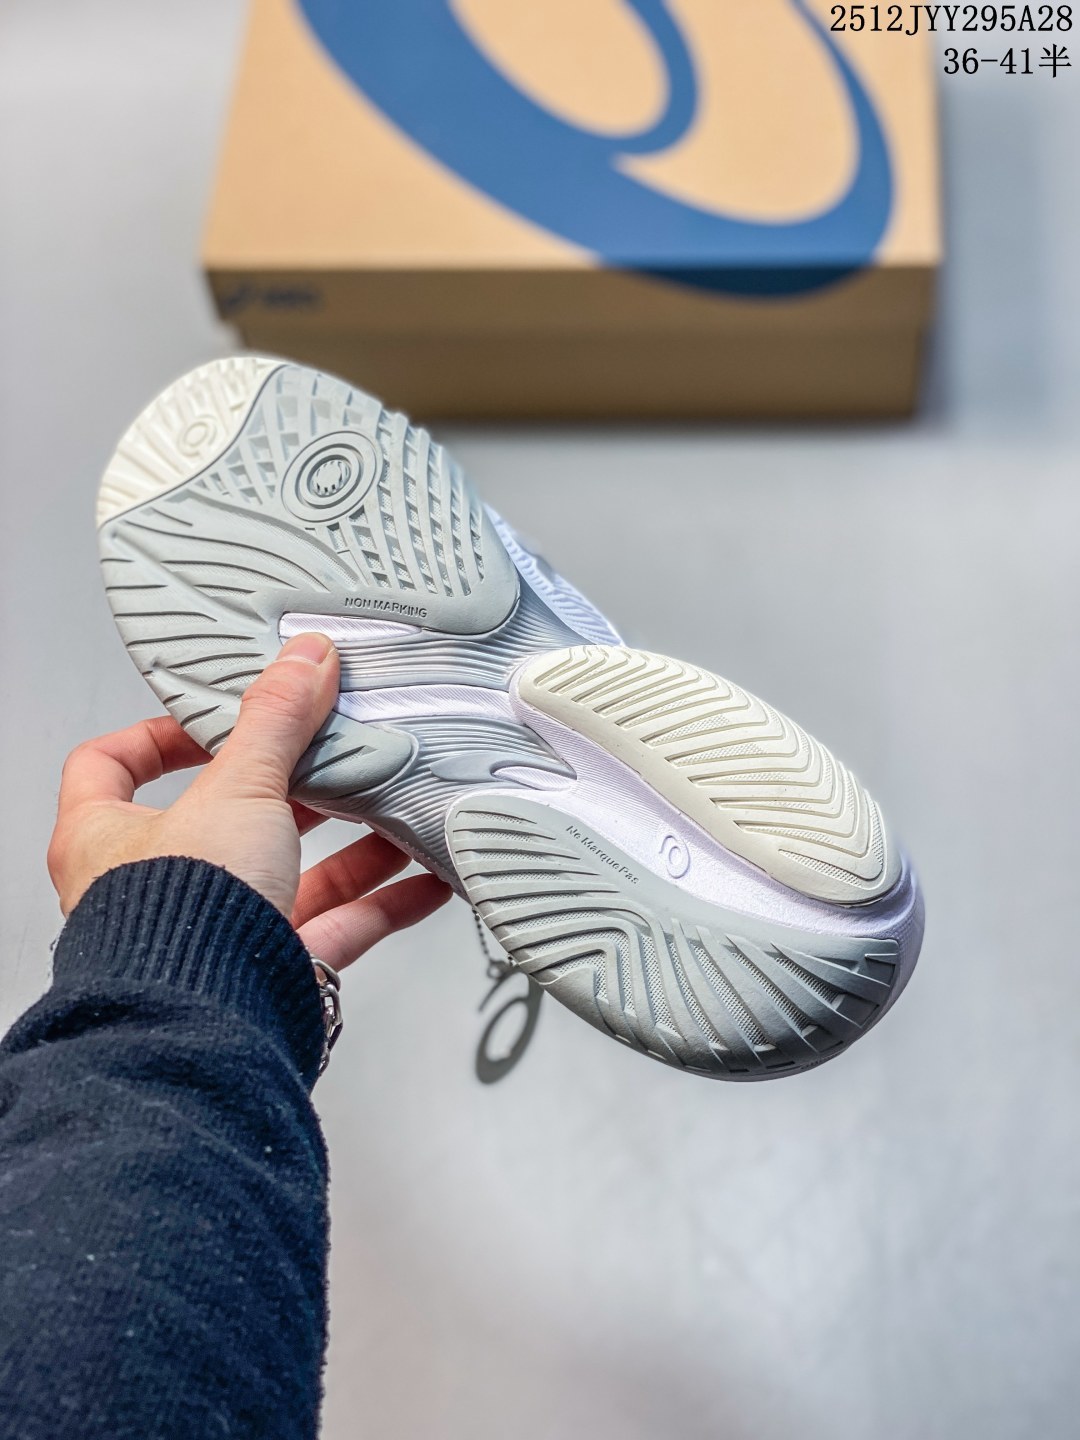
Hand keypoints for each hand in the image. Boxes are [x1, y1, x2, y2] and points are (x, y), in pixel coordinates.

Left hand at [47, 632, 451, 970]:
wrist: (210, 1026)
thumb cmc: (181, 920)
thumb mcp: (237, 788)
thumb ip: (276, 721)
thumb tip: (303, 661)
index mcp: (109, 836)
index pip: (112, 765)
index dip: (158, 733)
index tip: (214, 714)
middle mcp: (157, 886)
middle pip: (226, 817)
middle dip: (291, 788)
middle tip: (333, 754)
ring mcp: (217, 929)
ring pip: (291, 873)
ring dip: (350, 843)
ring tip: (394, 805)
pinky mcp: (271, 968)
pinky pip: (337, 926)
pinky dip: (384, 901)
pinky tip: (423, 876)